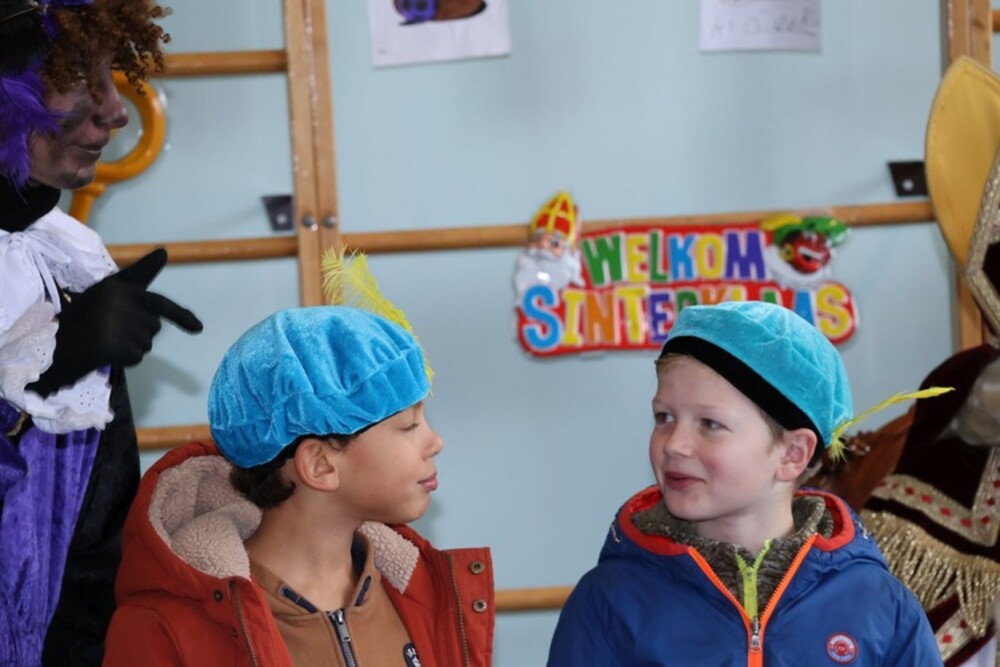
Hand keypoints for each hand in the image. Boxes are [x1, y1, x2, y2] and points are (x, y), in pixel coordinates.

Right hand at [27, 248, 202, 396]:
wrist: (51, 342)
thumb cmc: (81, 316)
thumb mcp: (108, 291)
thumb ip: (138, 276)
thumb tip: (164, 252)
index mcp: (118, 286)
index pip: (158, 301)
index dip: (181, 316)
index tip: (199, 328)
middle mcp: (121, 300)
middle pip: (153, 326)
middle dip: (138, 332)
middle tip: (109, 330)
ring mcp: (118, 323)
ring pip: (145, 343)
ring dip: (130, 346)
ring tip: (104, 340)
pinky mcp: (115, 345)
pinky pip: (136, 357)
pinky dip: (123, 359)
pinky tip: (103, 353)